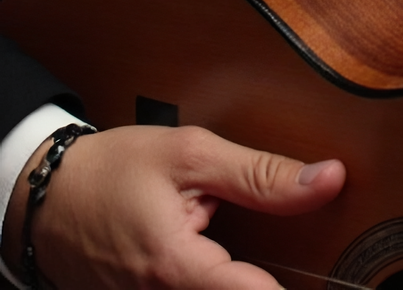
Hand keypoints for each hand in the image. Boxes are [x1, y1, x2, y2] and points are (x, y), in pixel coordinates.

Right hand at [1, 125, 344, 289]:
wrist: (48, 195)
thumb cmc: (112, 169)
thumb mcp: (191, 154)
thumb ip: (261, 174)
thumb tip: (327, 180)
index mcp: (174, 266)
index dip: (288, 288)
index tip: (328, 280)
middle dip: (260, 276)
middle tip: (284, 251)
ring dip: (234, 276)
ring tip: (246, 247)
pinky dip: (210, 278)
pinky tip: (219, 260)